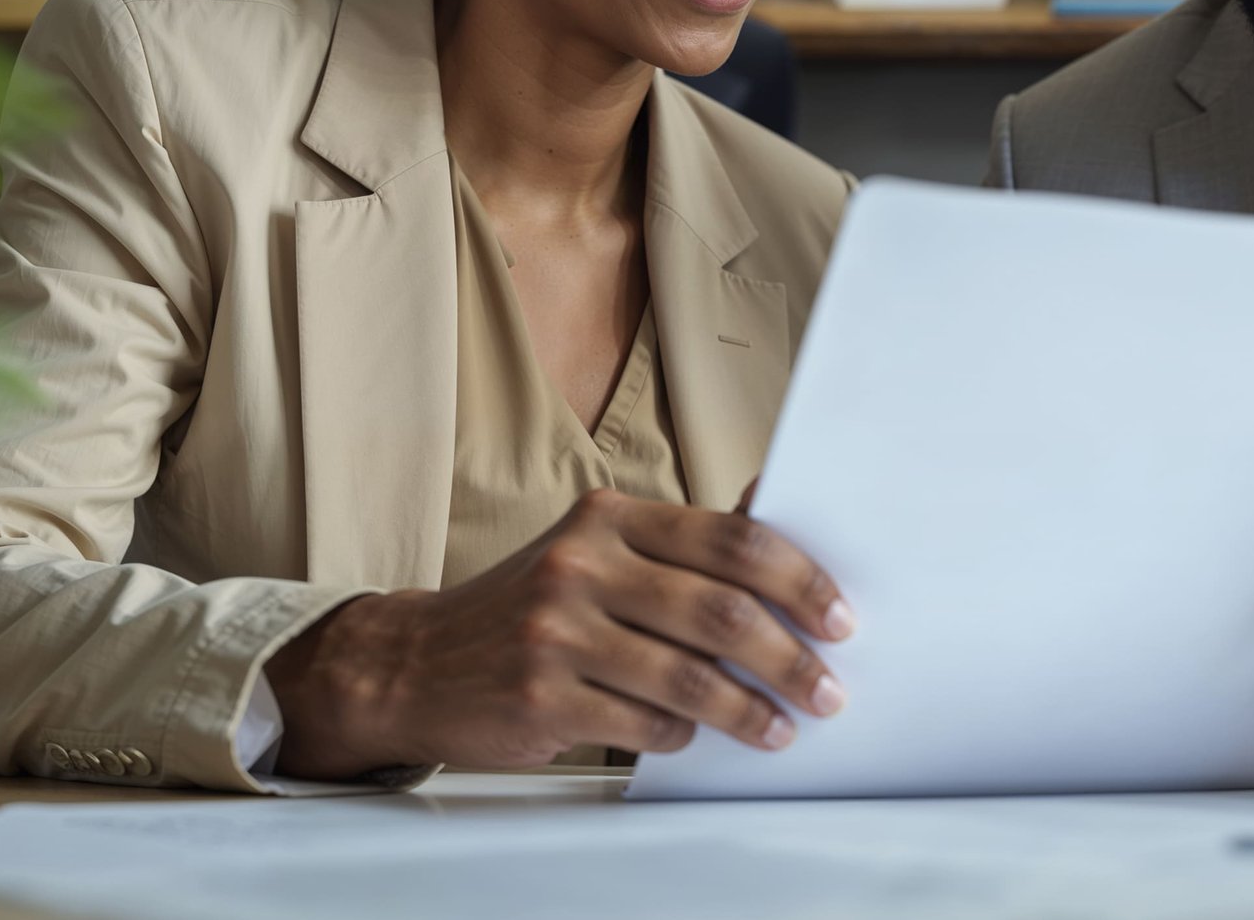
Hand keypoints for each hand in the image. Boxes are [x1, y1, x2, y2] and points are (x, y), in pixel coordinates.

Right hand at [263, 487, 853, 778]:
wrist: (413, 663)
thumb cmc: (530, 607)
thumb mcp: (597, 551)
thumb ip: (682, 545)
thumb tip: (778, 515)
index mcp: (610, 517)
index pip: (730, 539)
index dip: (799, 579)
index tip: (840, 617)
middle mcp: (582, 564)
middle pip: (721, 610)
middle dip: (790, 656)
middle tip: (828, 689)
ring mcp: (556, 631)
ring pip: (690, 676)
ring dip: (750, 711)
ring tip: (781, 728)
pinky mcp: (541, 699)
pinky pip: (644, 723)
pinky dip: (682, 735)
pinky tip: (695, 736)